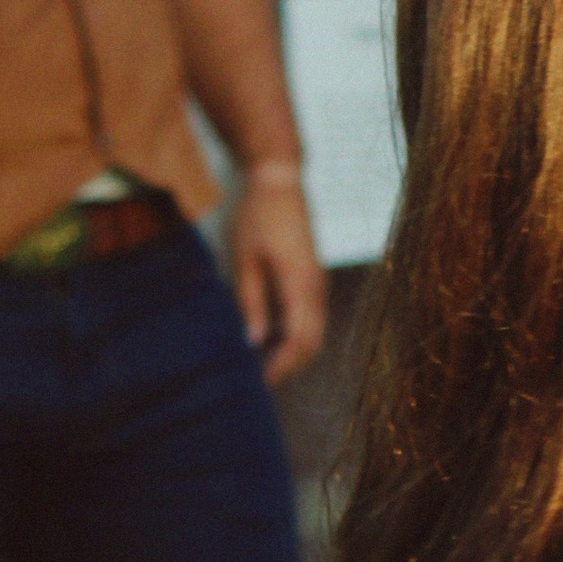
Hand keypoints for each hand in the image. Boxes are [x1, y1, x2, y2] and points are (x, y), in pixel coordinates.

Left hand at [230, 173, 326, 385]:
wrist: (279, 179)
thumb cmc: (257, 216)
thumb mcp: (244, 259)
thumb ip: (250, 301)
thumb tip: (253, 341)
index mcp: (299, 283)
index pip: (298, 340)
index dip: (282, 366)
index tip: (260, 382)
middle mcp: (316, 287)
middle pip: (313, 342)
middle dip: (290, 366)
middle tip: (261, 381)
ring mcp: (318, 281)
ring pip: (315, 331)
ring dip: (294, 352)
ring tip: (264, 364)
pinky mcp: (313, 276)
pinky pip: (312, 315)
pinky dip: (297, 334)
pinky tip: (271, 338)